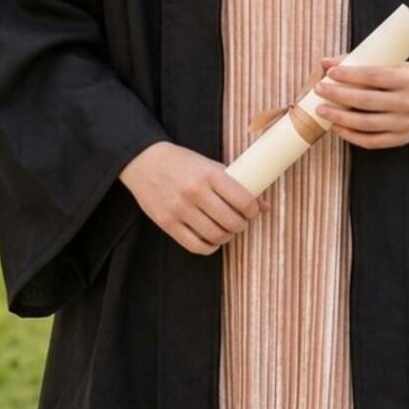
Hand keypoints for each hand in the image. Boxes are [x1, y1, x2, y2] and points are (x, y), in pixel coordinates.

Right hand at [119, 141, 266, 254]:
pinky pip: (196, 245)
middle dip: (241, 225)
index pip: (243, 200)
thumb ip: (235, 184)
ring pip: (215, 235)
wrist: (144, 161)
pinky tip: (212, 238)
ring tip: (226, 229)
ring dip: (227, 236)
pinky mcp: (167, 223)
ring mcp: (179, 209)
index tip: (253, 211)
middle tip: (240, 221)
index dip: (253, 210)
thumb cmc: (181, 162)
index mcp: (209, 174)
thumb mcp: (209, 166)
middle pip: (231, 221)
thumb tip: (264, 206)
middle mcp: (194, 192)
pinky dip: (210, 247)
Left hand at [313, 59, 408, 149]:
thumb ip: (364, 63)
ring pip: (366, 124)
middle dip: (338, 95)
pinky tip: (336, 127)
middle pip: (367, 101)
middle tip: (319, 89)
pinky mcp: (401, 139)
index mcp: (408, 79)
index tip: (331, 72)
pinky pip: (372, 141)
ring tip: (321, 109)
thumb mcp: (397, 64)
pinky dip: (351, 136)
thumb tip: (327, 62)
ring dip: (340, 118)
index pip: (374, 76)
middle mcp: (408, 103)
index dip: (350, 74)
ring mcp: (405, 124)